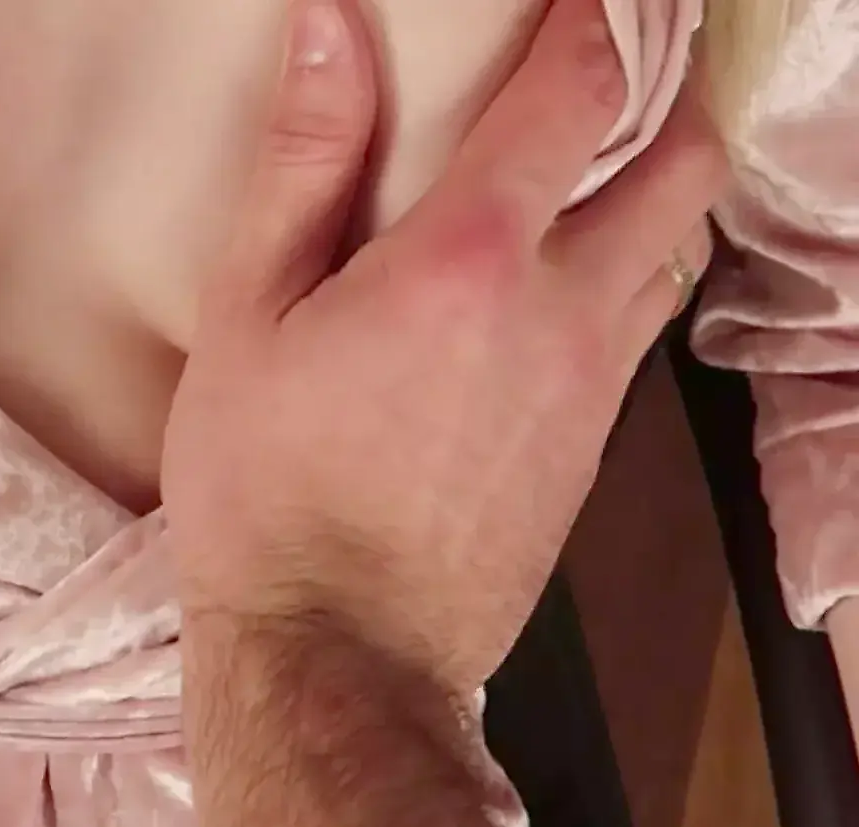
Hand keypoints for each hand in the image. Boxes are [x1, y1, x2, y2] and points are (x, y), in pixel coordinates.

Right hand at [161, 0, 729, 690]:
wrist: (336, 658)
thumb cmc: (265, 493)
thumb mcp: (248, 317)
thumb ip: (301, 164)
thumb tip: (330, 29)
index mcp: (470, 262)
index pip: (579, 91)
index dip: (595, 19)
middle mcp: (563, 311)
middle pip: (683, 161)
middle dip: (667, 91)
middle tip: (611, 65)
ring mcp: (592, 385)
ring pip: (678, 248)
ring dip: (654, 186)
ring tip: (591, 166)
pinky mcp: (592, 448)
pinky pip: (639, 329)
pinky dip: (626, 275)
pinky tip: (557, 286)